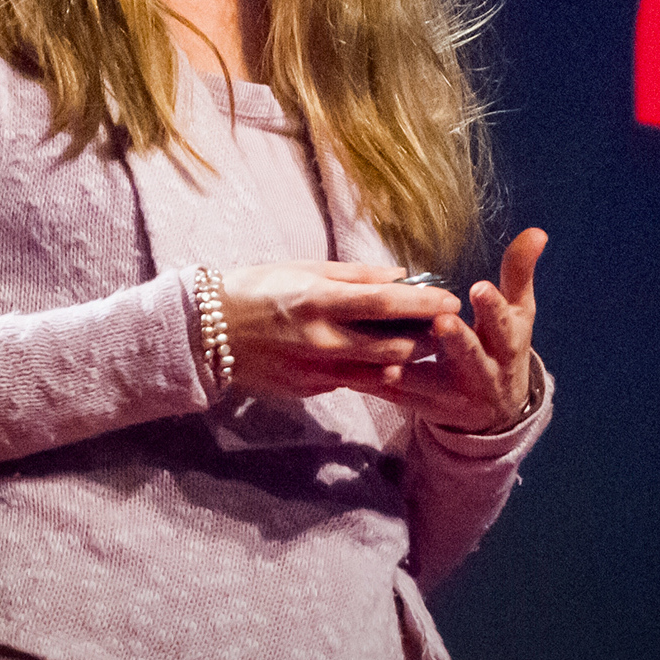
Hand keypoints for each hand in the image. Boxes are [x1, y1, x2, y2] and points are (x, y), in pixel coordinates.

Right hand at [219, 261, 461, 401]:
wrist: (207, 332)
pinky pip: (353, 380)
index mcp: (319, 301)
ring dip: (406, 356)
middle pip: (395, 346)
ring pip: (381, 370)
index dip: (425, 303)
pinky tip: (377, 354)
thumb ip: (356, 275)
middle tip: (444, 325)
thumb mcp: (305, 268)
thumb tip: (400, 276)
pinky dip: (373, 367)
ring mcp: (316, 371)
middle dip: (427, 338)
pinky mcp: (310, 390)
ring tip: (420, 340)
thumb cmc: (257, 288)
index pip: (387, 303)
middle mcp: (322, 341)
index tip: (452, 299)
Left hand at [373, 228, 546, 434]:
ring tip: (387, 365)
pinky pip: (400, 399)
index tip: (479, 288)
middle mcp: (485, 373)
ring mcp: (456, 395)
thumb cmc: (502, 346)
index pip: (505, 325)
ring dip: (408, 373)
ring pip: (430, 384)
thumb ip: (519, 273)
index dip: (493, 308)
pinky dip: (376, 387)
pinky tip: (352, 374)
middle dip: (457, 341)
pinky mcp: (427, 408)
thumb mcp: (517, 314)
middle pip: (471, 357)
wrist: (496, 410)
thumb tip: (537, 231)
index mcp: (508, 345)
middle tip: (441, 322)